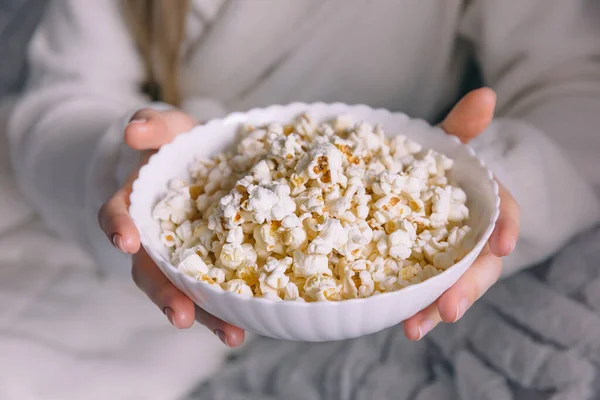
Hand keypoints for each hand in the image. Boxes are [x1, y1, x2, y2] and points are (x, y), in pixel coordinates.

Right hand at [98, 108, 244, 346]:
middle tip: (181, 316)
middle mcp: (154, 239)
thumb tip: (133, 130)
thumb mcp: (167, 129)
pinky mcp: (211, 263)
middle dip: (165, 295)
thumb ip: (152, 125)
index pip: (116, 217)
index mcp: (135, 206)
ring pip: (186, 291)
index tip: (127, 240)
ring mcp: (182, 256)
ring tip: (230, 334)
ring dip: (205, 315)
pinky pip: (216, 288)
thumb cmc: (177, 147)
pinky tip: (249, 322)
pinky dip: (230, 307)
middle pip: (152, 273)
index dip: (118, 228)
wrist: (198, 163)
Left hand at [403, 88, 520, 340]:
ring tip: (416, 327)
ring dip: (437, 308)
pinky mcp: (427, 272)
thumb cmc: (438, 166)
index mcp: (483, 203)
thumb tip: (485, 92)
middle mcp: (472, 236)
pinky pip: (427, 293)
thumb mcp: (445, 144)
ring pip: (453, 286)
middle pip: (479, 264)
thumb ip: (461, 126)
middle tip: (450, 309)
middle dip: (467, 287)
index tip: (501, 245)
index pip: (503, 213)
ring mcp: (450, 258)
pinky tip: (402, 324)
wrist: (419, 186)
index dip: (504, 227)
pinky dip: (417, 309)